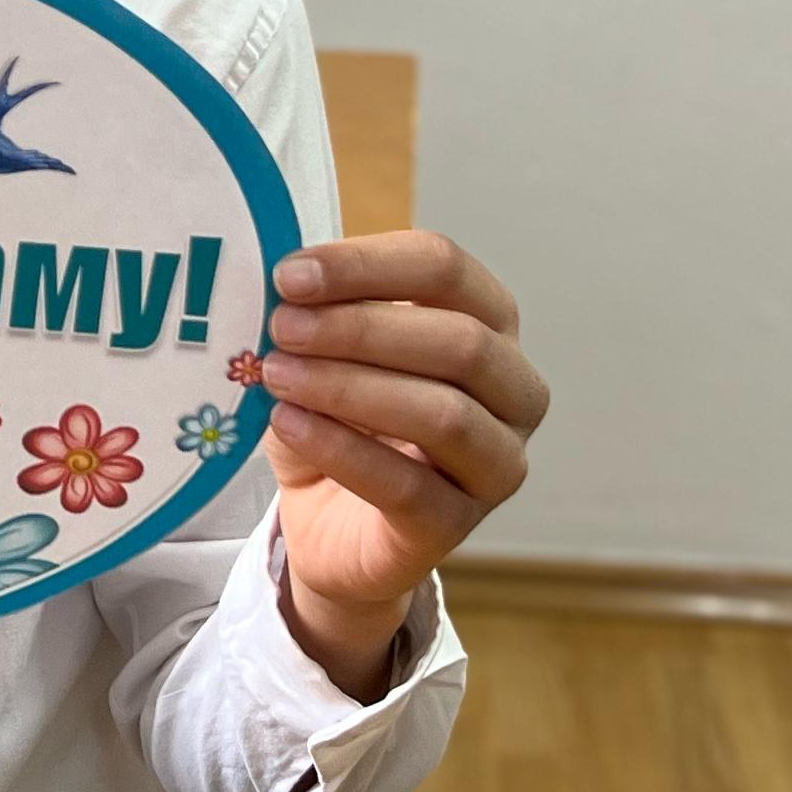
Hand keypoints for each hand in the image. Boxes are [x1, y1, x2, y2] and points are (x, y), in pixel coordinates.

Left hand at [257, 232, 547, 699]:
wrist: (327, 522)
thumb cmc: (339, 418)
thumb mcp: (326, 352)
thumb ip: (320, 311)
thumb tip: (286, 281)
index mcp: (490, 323)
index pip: (448, 271)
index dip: (368, 265)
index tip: (290, 276)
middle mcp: (514, 391)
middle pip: (461, 341)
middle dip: (360, 329)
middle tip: (282, 327)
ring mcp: (496, 464)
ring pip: (445, 415)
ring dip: (351, 388)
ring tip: (277, 375)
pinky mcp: (457, 525)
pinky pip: (406, 485)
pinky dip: (341, 448)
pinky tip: (287, 423)